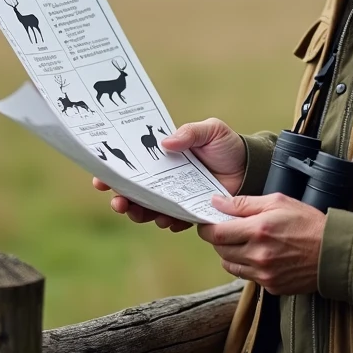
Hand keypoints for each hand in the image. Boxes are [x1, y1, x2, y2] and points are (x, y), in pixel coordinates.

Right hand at [92, 117, 246, 231]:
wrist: (251, 169)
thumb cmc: (227, 147)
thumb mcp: (210, 131)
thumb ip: (190, 133)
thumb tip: (165, 143)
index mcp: (163, 159)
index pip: (133, 166)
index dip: (114, 173)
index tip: (101, 178)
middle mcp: (165, 180)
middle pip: (134, 192)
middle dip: (122, 199)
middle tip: (118, 202)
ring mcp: (176, 198)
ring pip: (149, 210)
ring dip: (140, 213)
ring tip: (139, 212)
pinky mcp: (190, 212)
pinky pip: (174, 221)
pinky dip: (168, 222)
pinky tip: (167, 220)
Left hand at [196, 193, 325, 294]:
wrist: (334, 252)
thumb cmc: (308, 223)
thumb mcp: (277, 202)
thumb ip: (243, 203)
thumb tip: (216, 202)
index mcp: (258, 230)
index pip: (215, 234)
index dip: (206, 227)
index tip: (207, 223)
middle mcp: (258, 255)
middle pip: (220, 250)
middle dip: (219, 239)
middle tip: (229, 229)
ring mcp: (264, 274)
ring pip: (230, 266)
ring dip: (231, 253)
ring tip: (245, 242)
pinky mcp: (271, 287)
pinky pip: (247, 277)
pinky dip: (248, 266)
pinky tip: (261, 255)